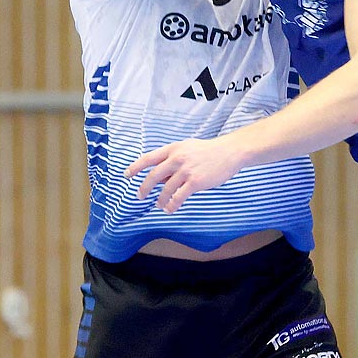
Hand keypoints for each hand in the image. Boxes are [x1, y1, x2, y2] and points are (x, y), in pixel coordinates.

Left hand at [126, 134, 249, 211]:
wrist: (230, 152)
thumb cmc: (209, 151)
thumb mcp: (188, 148)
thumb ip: (173, 160)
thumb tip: (161, 177)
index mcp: (173, 149)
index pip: (148, 158)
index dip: (135, 167)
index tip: (127, 175)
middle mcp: (177, 158)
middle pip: (153, 176)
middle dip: (144, 188)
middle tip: (140, 196)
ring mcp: (186, 170)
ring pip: (165, 189)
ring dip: (160, 200)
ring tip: (159, 205)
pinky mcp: (195, 182)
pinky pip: (178, 196)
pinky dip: (172, 205)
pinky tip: (170, 209)